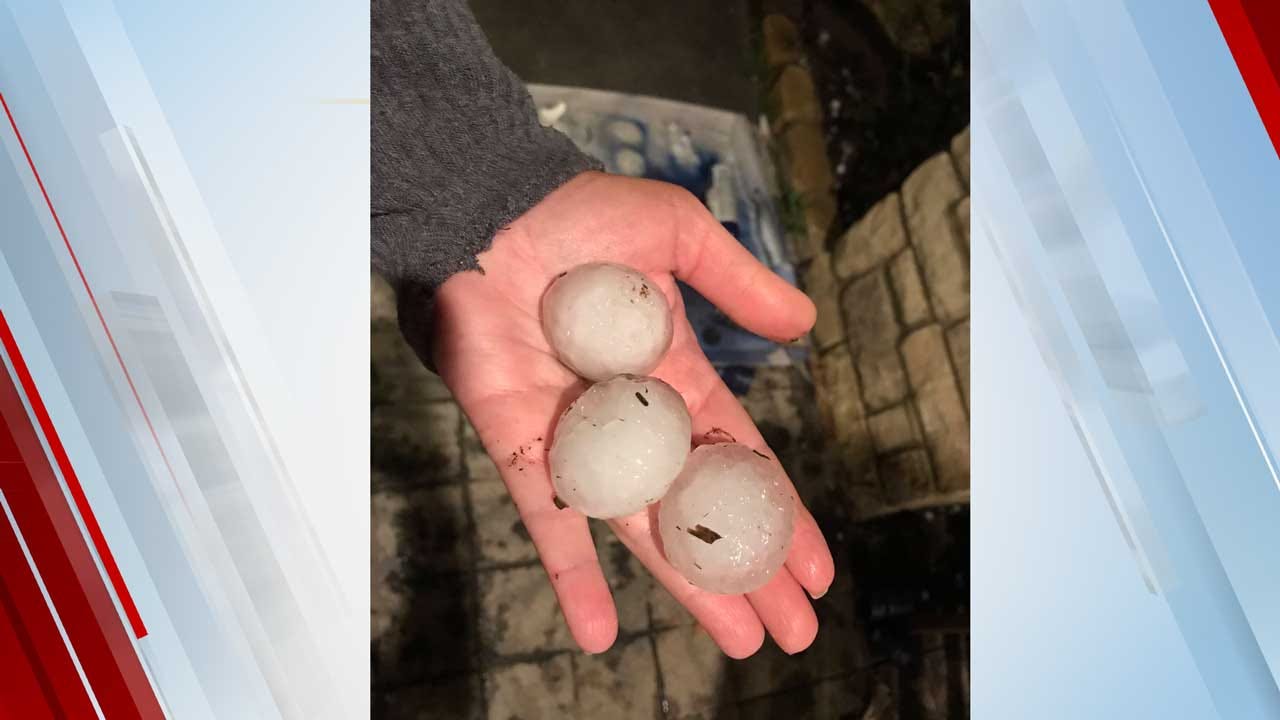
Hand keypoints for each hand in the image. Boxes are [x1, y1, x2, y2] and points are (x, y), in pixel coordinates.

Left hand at [433, 172, 834, 656]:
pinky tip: (599, 633)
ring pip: (643, 528)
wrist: (488, 208)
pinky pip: (550, 518)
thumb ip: (738, 282)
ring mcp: (579, 439)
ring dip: (689, 585)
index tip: (817, 565)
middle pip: (700, 509)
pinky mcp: (522, 445)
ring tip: (741, 639)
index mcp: (674, 376)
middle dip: (748, 568)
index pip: (739, 457)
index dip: (780, 511)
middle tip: (795, 629)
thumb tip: (806, 325)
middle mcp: (631, 421)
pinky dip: (572, 574)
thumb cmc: (580, 211)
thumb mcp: (678, 234)